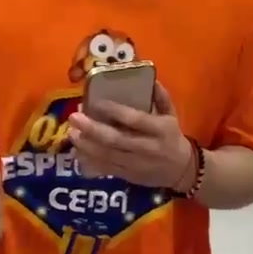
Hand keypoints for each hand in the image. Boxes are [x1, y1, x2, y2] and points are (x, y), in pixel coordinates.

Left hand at [68, 83, 192, 189]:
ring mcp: (135, 163)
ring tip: (71, 133)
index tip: (97, 102)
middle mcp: (146, 147)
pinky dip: (90, 162)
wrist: (181, 170)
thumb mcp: (172, 114)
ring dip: (86, 145)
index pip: (135, 119)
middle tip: (74, 117)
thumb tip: (150, 78)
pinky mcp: (127, 175)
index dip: (115, 111)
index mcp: (159, 129)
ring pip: (107, 155)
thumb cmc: (173, 137)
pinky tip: (77, 152)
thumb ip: (161, 97)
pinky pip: (106, 169)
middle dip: (92, 129)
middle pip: (116, 139)